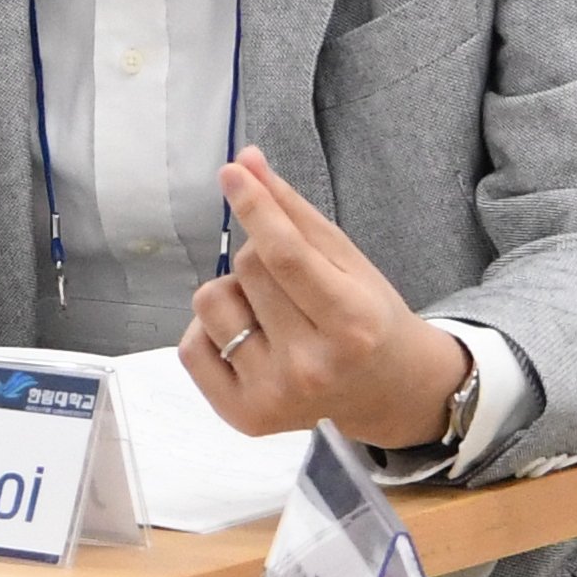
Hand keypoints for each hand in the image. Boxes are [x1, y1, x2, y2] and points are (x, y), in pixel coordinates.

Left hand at [182, 148, 475, 450]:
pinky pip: (191, 346)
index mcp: (351, 323)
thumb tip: (245, 161)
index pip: (286, 256)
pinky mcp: (243, 416)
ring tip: (270, 314)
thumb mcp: (349, 261)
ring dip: (233, 293)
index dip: (255, 208)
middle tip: (291, 283)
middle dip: (260, 257)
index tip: (232, 173)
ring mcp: (274, 395)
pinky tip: (248, 340)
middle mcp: (312, 366)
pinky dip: (210, 330)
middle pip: (248, 269)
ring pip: (211, 302)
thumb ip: (295, 213)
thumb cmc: (368, 317)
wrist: (385, 392)